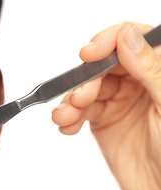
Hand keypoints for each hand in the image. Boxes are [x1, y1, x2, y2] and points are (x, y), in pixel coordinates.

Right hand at [51, 22, 160, 189]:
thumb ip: (150, 69)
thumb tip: (127, 37)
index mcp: (160, 73)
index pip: (132, 41)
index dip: (109, 41)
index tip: (90, 53)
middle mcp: (139, 82)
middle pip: (103, 66)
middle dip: (85, 80)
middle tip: (79, 98)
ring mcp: (120, 101)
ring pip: (87, 88)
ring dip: (71, 101)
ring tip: (65, 117)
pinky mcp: (103, 119)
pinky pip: (79, 109)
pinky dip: (68, 116)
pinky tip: (67, 125)